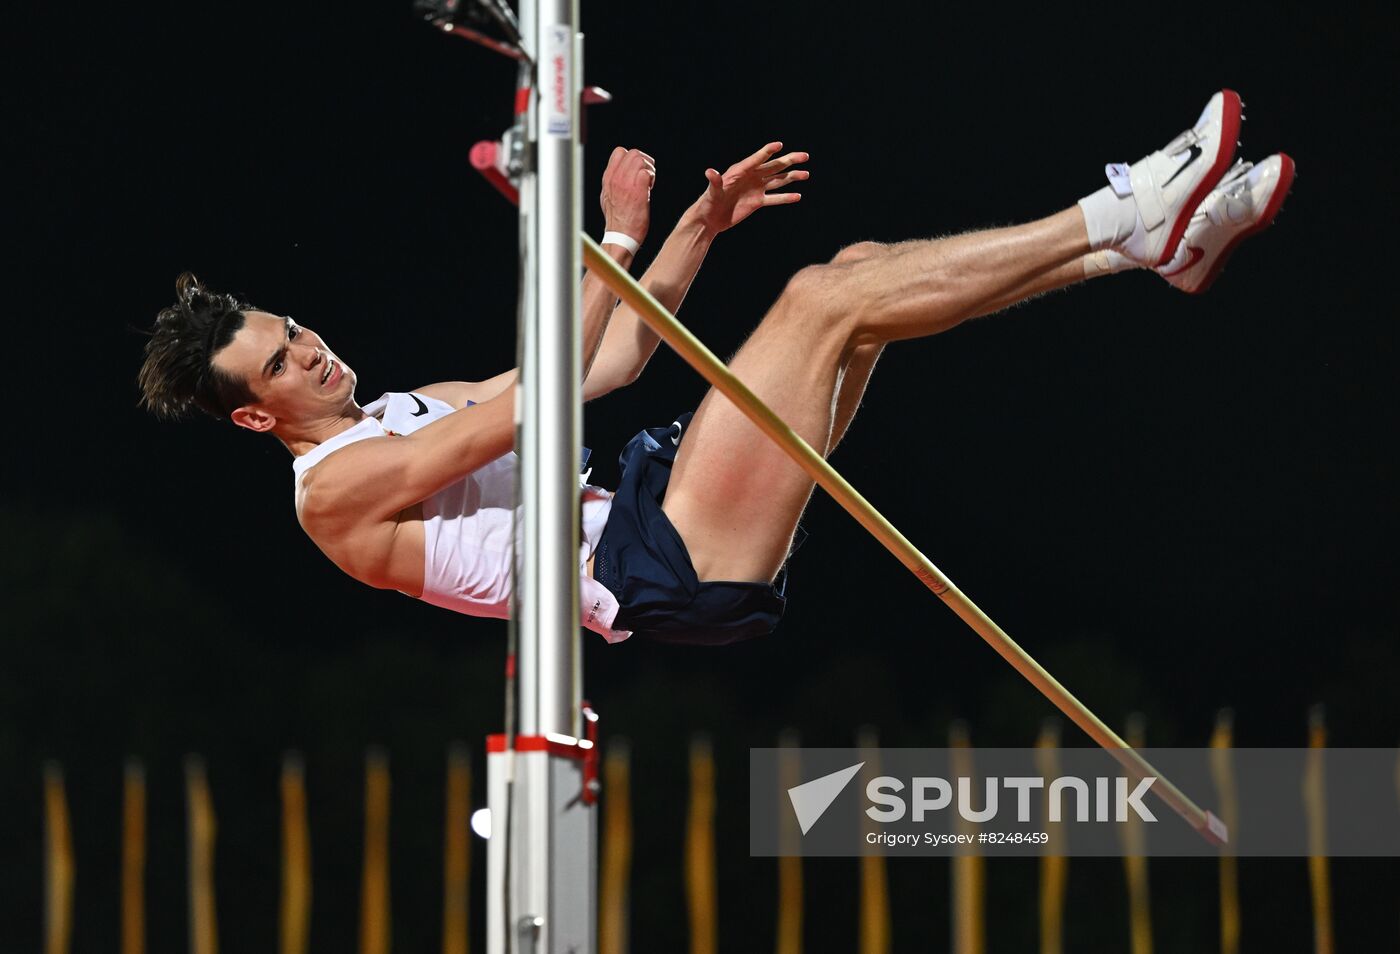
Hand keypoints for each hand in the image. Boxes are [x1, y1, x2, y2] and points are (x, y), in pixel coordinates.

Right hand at [600, 146, 655, 244]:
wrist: (620, 236)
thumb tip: (619, 172)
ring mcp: (626, 183)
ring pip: (641, 160)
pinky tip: (649, 190)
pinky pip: (647, 173)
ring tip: (648, 184)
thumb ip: (613, 181)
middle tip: (646, 177)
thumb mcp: (607, 196)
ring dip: (649, 170)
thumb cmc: (617, 219)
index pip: (620, 151)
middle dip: (644, 162)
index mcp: (608, 177)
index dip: (632, 158)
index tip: (636, 172)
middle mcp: (615, 178)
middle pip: (634, 153)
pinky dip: (652, 178)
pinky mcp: (638, 191)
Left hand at [692, 142, 808, 234]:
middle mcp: (751, 177)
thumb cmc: (708, 203)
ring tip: (806, 173)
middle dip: (789, 160)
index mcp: (740, 170)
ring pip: (778, 180)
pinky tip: (797, 196)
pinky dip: (785, 197)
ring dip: (792, 177)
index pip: (757, 158)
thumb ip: (714, 182)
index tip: (780, 145)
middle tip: (804, 156)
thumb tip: (710, 172)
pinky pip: (774, 198)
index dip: (768, 151)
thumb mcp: (712, 192)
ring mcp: (756, 189)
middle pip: (774, 166)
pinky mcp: (757, 202)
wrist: (710, 219)